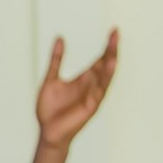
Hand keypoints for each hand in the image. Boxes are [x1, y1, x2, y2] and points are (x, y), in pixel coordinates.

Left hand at [36, 29, 118, 149]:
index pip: (100, 59)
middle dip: (111, 50)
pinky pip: (99, 92)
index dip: (107, 46)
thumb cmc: (49, 109)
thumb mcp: (51, 79)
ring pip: (105, 78)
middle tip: (116, 33)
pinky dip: (103, 81)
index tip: (114, 30)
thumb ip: (57, 59)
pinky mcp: (90, 107)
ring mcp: (92, 96)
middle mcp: (92, 85)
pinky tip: (106, 70)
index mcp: (84, 78)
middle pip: (106, 65)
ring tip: (114, 50)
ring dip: (110, 64)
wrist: (46, 132)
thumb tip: (60, 38)